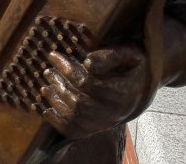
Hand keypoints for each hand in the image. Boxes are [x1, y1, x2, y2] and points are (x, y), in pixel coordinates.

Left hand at [39, 44, 154, 139]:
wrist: (139, 90)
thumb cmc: (130, 66)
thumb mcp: (128, 54)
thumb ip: (110, 56)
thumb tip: (88, 63)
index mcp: (122, 92)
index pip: (88, 82)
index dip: (67, 68)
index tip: (53, 55)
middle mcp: (114, 111)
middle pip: (79, 101)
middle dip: (59, 85)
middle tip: (48, 71)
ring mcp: (104, 123)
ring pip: (74, 116)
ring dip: (55, 101)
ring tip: (46, 87)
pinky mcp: (95, 129)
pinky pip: (73, 131)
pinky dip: (57, 122)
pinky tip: (46, 109)